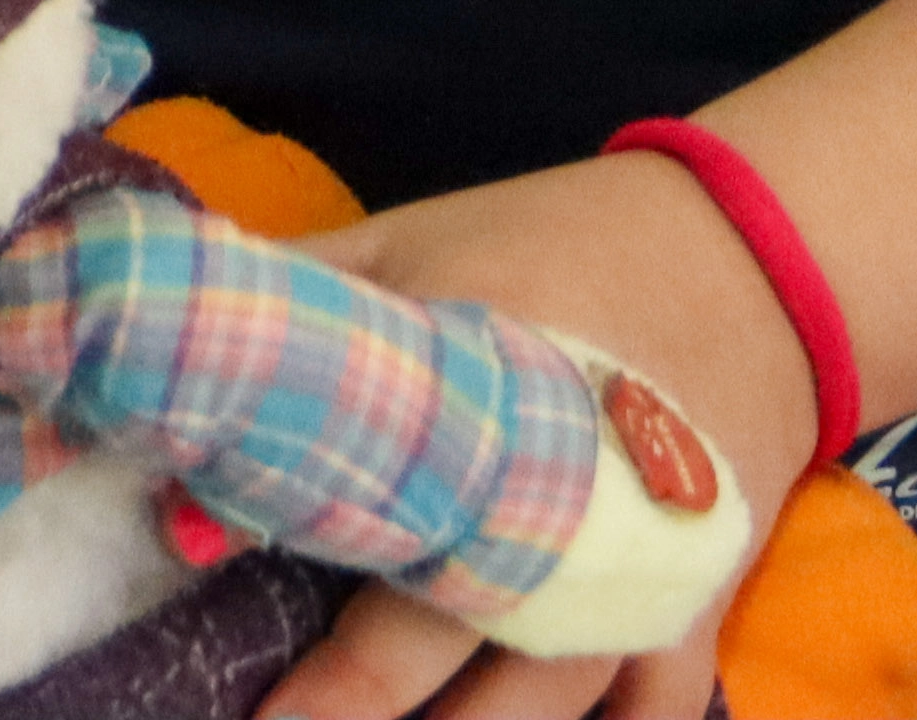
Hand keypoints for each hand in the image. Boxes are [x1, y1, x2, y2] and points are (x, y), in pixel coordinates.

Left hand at [259, 154, 818, 717]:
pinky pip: (649, 716)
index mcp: (473, 417)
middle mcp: (555, 520)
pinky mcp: (694, 612)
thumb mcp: (414, 243)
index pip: (363, 536)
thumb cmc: (554, 249)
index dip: (299, 625)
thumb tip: (161, 383)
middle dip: (355, 708)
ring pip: (538, 711)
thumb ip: (294, 304)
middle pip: (440, 657)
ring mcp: (634, 579)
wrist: (755, 261)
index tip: (243, 699)